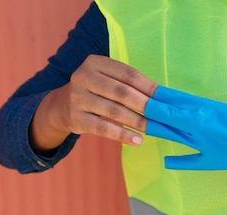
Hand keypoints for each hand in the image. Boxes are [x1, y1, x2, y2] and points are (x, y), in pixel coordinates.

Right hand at [30, 55, 157, 151]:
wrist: (62, 107)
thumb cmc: (95, 92)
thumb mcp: (106, 80)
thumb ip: (128, 86)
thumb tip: (161, 99)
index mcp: (95, 62)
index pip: (127, 74)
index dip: (147, 86)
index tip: (164, 98)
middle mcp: (83, 77)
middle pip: (121, 92)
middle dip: (144, 105)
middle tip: (161, 115)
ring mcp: (77, 98)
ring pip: (113, 111)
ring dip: (136, 121)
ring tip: (152, 129)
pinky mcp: (76, 118)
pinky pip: (103, 128)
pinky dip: (122, 135)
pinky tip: (136, 140)